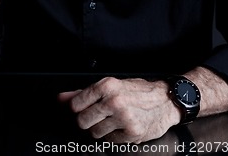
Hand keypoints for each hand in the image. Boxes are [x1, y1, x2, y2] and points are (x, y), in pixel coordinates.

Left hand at [58, 77, 178, 143]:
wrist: (165, 100)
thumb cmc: (138, 91)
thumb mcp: (111, 85)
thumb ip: (84, 92)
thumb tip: (62, 98)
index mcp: (107, 85)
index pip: (76, 103)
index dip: (77, 107)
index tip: (81, 107)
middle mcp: (114, 101)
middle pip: (82, 121)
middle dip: (87, 120)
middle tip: (98, 114)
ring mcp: (123, 118)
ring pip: (95, 133)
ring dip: (100, 129)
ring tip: (112, 119)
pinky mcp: (131, 133)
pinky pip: (110, 141)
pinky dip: (113, 136)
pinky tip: (121, 126)